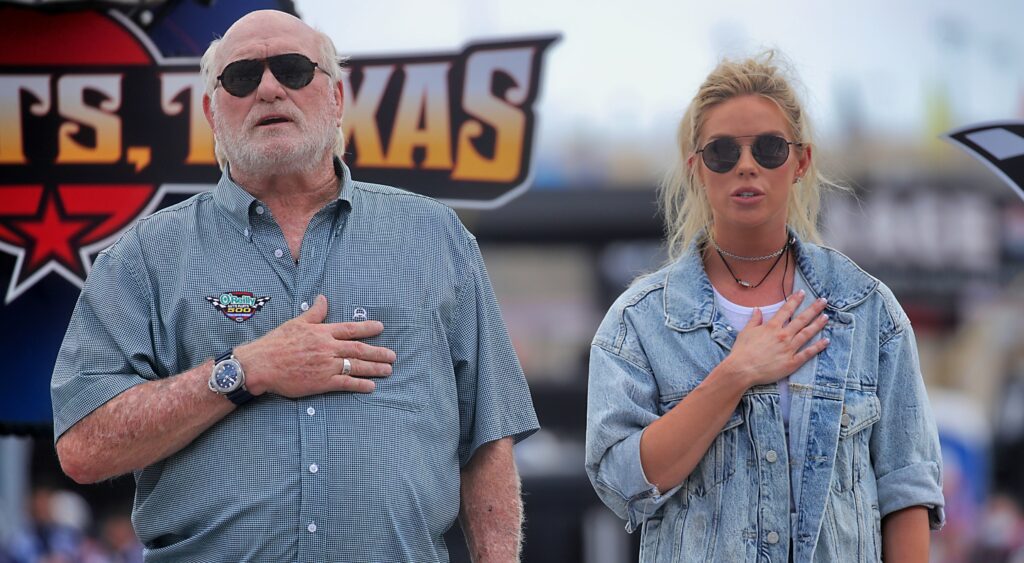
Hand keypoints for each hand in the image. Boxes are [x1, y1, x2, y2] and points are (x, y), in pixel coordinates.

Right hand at [233, 295, 395, 396]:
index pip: (350, 329)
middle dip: (378, 352)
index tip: (380, 328)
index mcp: (322, 332)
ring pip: (356, 366)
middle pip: (359, 349)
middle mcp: (327, 348)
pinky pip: (346, 383)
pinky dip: (360, 384)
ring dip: (374, 368)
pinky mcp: (322, 382)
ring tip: (388, 370)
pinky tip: (371, 386)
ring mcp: (326, 366)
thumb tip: (324, 299)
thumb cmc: (276, 343)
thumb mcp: (296, 323)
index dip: (367, 328)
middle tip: (393, 356)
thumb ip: (314, 313)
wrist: (261, 365)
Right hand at [720, 290, 829, 387]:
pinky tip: (826, 341)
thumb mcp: (746, 331)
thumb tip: (757, 309)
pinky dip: (818, 347)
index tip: (803, 293)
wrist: (742, 369)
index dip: (795, 300)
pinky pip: (807, 353)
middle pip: (801, 319)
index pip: (786, 310)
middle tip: (823, 301)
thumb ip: (754, 320)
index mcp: (772, 327)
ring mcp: (789, 349)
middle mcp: (783, 335)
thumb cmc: (742, 351)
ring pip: (807, 334)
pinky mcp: (792, 362)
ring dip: (818, 324)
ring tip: (826, 317)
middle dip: (813, 309)